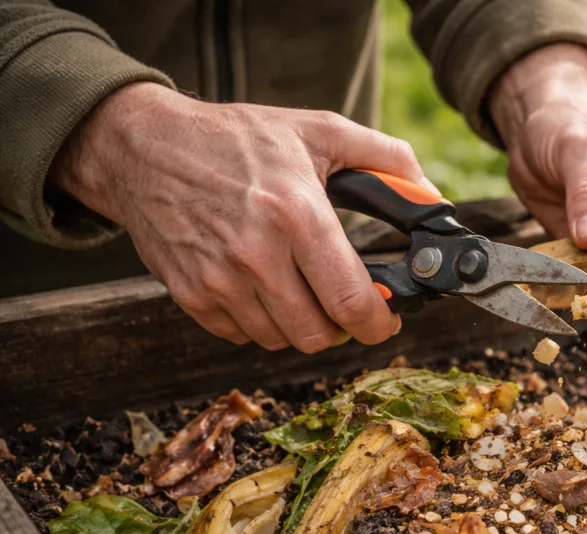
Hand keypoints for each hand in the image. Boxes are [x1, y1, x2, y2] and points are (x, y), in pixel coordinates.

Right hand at [50, 83, 432, 350]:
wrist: (143, 148)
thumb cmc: (236, 139)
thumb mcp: (318, 131)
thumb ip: (386, 161)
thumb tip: (433, 197)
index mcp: (297, 214)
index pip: (350, 303)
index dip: (379, 324)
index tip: (386, 320)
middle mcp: (256, 255)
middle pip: (318, 335)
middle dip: (341, 327)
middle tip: (343, 303)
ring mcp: (218, 280)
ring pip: (281, 341)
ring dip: (300, 324)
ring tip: (300, 286)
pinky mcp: (191, 296)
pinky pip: (243, 336)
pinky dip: (261, 322)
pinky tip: (262, 286)